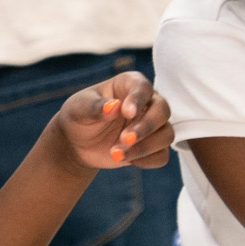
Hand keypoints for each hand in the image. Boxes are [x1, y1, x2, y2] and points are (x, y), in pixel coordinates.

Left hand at [55, 71, 173, 171]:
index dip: (138, 99)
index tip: (127, 112)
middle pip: (163, 110)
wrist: (77, 142)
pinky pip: (162, 155)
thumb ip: (95, 107)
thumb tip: (114, 106)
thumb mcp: (79, 109)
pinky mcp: (152, 146)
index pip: (143, 87)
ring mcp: (151, 125)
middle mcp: (146, 102)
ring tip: (116, 154)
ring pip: (167, 134)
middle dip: (146, 127)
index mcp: (128, 85)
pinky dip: (147, 160)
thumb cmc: (79, 117)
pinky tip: (126, 160)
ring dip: (144, 147)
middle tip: (124, 139)